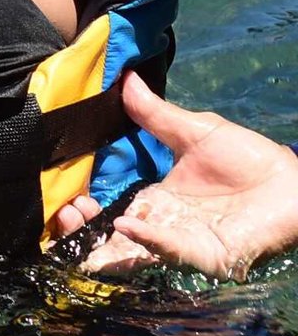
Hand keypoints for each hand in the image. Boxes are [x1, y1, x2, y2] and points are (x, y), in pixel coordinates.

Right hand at [54, 75, 297, 280]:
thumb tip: (125, 78)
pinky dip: (145, 240)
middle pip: (107, 241)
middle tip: (62, 212)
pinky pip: (168, 251)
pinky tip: (124, 223)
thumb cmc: (249, 159)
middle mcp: (159, 227)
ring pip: (129, 254)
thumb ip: (155, 114)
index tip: (62, 193)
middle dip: (76, 234)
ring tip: (76, 218)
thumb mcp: (194, 131)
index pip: (104, 211)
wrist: (295, 184)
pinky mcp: (203, 256)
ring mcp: (179, 244)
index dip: (79, 208)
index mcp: (153, 200)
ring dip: (100, 244)